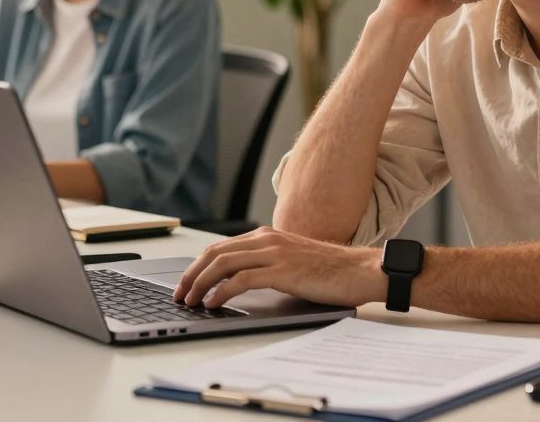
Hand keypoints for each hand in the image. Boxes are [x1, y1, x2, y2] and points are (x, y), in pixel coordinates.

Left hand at [173, 227, 386, 309]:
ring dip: (201, 284)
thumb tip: (240, 284)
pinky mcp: (282, 270)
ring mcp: (274, 253)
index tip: (186, 283)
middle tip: (180, 293)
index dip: (198, 265)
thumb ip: (268, 265)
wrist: (360, 270)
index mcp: (267, 235)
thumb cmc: (330, 271)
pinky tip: (213, 304)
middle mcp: (267, 239)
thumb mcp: (292, 261)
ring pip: (223, 264)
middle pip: (215, 252)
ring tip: (191, 301)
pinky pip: (241, 280)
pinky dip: (221, 292)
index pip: (221, 247)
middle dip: (191, 274)